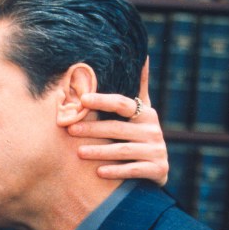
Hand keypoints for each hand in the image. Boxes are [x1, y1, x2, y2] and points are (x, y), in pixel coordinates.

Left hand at [69, 57, 168, 184]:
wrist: (158, 170)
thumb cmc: (141, 137)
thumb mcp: (142, 113)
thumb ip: (140, 89)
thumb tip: (143, 56)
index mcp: (146, 114)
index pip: (122, 104)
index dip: (103, 100)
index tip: (82, 99)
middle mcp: (153, 130)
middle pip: (118, 128)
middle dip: (92, 129)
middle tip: (70, 130)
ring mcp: (156, 151)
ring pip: (123, 151)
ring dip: (100, 151)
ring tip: (78, 152)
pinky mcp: (158, 170)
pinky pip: (133, 170)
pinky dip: (116, 171)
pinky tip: (98, 172)